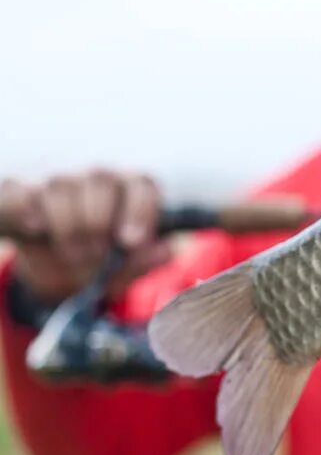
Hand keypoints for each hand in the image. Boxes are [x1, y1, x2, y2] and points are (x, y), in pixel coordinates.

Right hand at [0, 170, 171, 304]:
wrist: (57, 275)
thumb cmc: (102, 264)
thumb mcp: (124, 270)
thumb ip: (145, 260)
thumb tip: (166, 250)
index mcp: (130, 191)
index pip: (142, 185)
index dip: (140, 211)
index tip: (132, 242)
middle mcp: (96, 178)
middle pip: (101, 180)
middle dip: (98, 221)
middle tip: (96, 254)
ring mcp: (58, 183)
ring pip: (62, 185)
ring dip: (68, 225)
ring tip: (75, 255)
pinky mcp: (21, 195)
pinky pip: (21, 192)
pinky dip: (27, 207)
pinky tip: (37, 227)